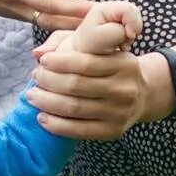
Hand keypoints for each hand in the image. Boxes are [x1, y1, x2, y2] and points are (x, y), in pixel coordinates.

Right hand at [0, 0, 93, 32]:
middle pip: (49, 3)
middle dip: (76, 9)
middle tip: (103, 10)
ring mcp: (17, 8)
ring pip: (49, 19)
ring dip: (73, 23)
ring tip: (98, 23)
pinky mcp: (20, 18)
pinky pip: (44, 25)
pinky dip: (63, 28)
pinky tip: (82, 28)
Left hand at [27, 0, 157, 139]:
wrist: (143, 95)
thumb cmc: (111, 68)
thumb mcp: (104, 50)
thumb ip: (72, 44)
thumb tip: (38, 53)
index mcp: (123, 64)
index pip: (86, 62)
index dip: (59, 62)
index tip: (43, 61)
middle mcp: (124, 89)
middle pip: (76, 85)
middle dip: (49, 81)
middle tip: (35, 77)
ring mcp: (120, 112)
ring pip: (74, 108)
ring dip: (47, 102)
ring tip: (33, 96)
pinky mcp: (114, 131)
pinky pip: (79, 130)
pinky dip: (56, 125)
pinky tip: (42, 117)